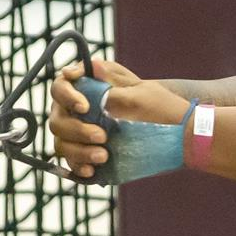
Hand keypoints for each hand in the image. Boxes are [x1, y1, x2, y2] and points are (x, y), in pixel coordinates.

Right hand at [48, 57, 189, 178]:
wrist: (178, 137)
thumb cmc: (160, 108)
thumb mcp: (139, 93)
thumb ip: (111, 83)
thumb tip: (91, 65)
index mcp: (90, 87)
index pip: (60, 87)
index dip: (67, 96)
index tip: (85, 107)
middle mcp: (81, 110)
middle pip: (58, 119)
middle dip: (76, 129)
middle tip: (102, 136)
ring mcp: (83, 134)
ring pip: (62, 143)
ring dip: (78, 151)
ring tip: (103, 156)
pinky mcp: (89, 154)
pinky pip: (73, 162)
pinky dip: (79, 166)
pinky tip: (92, 170)